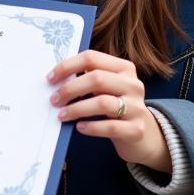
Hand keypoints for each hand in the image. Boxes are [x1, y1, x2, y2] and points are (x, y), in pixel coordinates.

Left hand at [48, 49, 169, 172]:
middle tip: (54, 99)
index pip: (92, 58)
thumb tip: (55, 78)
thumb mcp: (106, 89)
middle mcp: (133, 84)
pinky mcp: (137, 130)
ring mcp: (137, 107)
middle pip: (96, 79)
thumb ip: (87, 79)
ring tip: (62, 115)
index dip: (68, 66)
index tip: (51, 78)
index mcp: (124, 68)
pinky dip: (91, 127)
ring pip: (102, 103)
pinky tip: (79, 127)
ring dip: (76, 109)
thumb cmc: (115, 107)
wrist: (142, 136)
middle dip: (70, 88)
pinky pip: (110, 126)